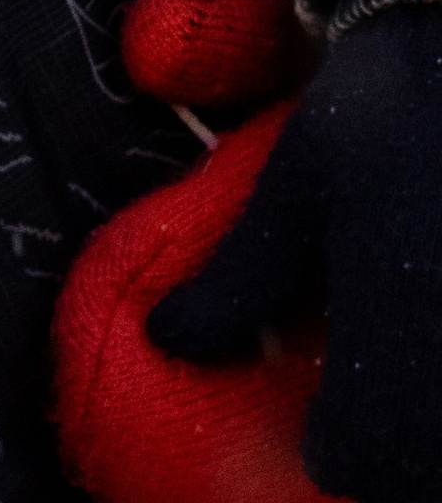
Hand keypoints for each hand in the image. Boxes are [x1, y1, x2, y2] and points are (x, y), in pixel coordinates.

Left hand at [148, 0, 441, 502]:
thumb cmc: (374, 117)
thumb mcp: (293, 195)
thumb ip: (239, 281)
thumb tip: (169, 341)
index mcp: (398, 339)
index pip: (360, 462)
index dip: (331, 444)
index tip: (315, 416)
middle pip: (419, 466)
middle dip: (388, 442)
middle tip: (354, 393)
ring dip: (420, 416)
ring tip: (394, 360)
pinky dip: (438, 373)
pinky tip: (425, 319)